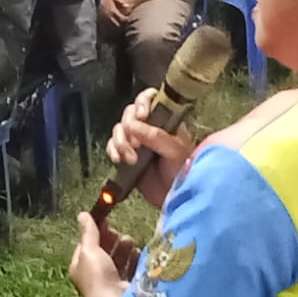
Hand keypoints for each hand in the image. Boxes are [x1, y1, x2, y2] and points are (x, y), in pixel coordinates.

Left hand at [69, 213, 133, 296]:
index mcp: (81, 265)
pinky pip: (132, 268)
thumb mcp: (89, 250)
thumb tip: (82, 215)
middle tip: (119, 235)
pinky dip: (135, 260)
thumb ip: (88, 232)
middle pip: (105, 251)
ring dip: (125, 248)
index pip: (87, 244)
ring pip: (120, 259)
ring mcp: (112, 280)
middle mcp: (95, 274)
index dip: (95, 232)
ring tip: (129, 243)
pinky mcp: (128, 285)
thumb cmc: (97, 277)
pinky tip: (138, 254)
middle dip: (113, 240)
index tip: (106, 221)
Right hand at [99, 0, 136, 27]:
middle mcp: (109, 15)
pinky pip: (108, 22)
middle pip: (117, 23)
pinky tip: (114, 20)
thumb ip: (121, 1)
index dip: (126, 19)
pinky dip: (112, 22)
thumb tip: (127, 6)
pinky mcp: (102, 17)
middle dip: (121, 23)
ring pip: (112, 23)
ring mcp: (105, 17)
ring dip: (116, 23)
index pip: (121, 18)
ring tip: (120, 22)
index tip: (128, 18)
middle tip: (124, 21)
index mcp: (113, 10)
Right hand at [105, 88, 196, 205]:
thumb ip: (156, 136)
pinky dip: (113, 151)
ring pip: (119, 130)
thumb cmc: (184, 172)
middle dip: (128, 127)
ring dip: (120, 142)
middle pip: (129, 114)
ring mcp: (137, 142)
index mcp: (165, 121)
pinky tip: (119, 159)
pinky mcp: (127, 156)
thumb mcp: (175, 150)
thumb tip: (135, 125)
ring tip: (129, 158)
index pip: (150, 99)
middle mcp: (149, 128)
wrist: (176, 197)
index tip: (141, 115)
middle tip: (135, 144)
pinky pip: (113, 146)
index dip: (142, 103)